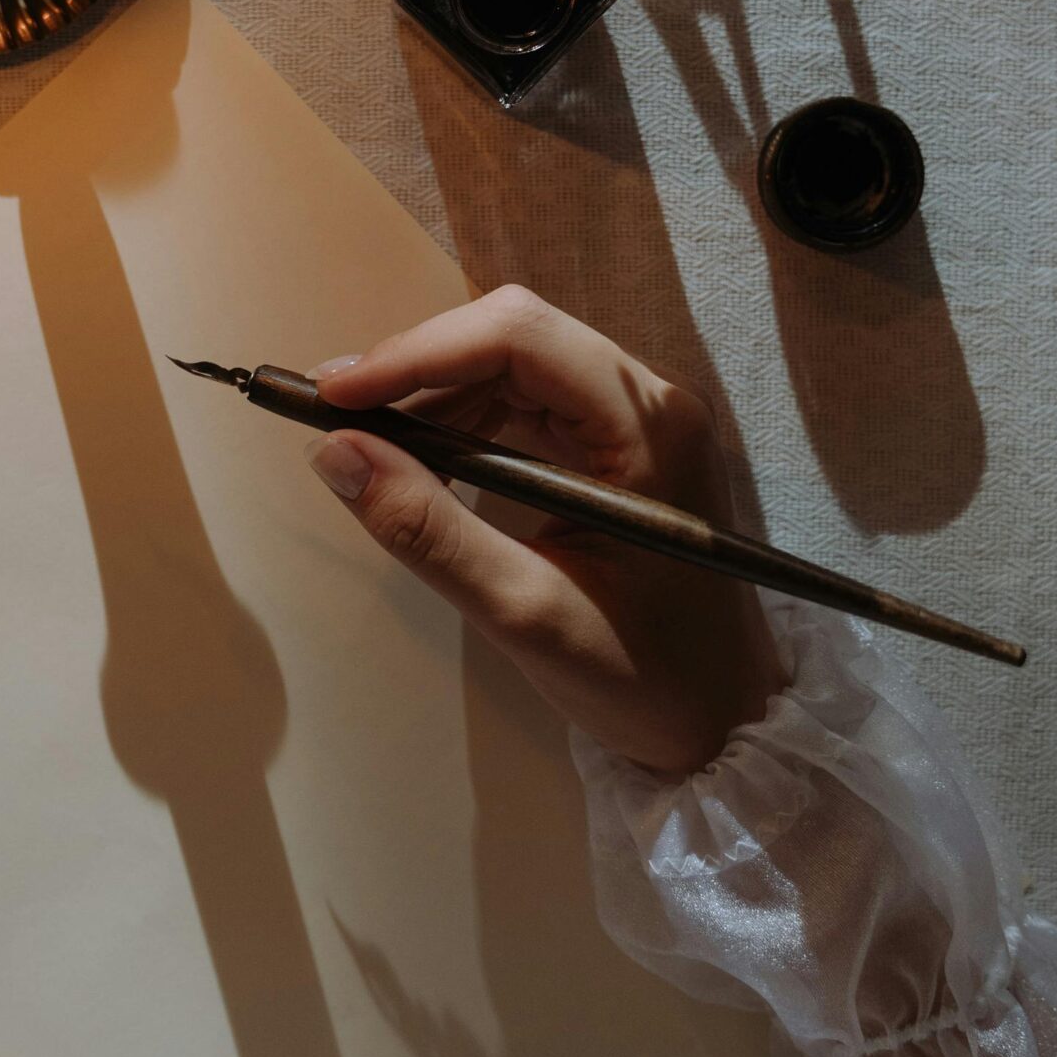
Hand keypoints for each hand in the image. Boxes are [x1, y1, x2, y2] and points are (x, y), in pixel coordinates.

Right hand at [309, 286, 781, 774]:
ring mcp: (635, 419)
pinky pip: (527, 400)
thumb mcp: (526, 614)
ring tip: (364, 437)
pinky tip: (420, 455)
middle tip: (333, 412)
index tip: (334, 394)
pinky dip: (463, 416)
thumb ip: (431, 532)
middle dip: (418, 364)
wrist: (724, 722)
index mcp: (648, 427)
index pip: (520, 337)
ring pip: (515, 361)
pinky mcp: (617, 445)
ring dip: (433, 389)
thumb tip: (335, 453)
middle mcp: (648, 400)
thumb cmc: (646, 679)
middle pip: (515, 334)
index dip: (418, 352)